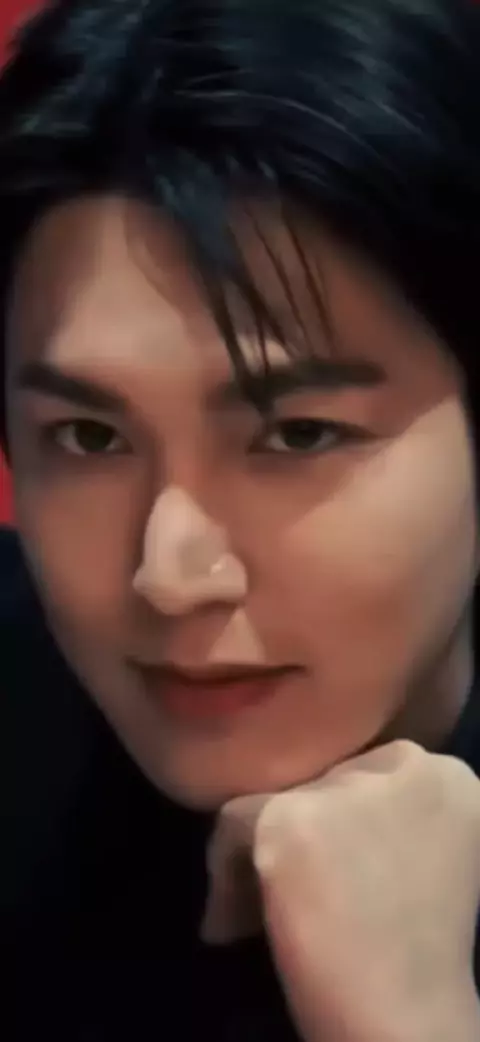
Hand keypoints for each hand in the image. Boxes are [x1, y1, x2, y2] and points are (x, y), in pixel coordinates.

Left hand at [201, 741, 479, 1041]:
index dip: (344, 823)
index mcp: (447, 777)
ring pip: (278, 801)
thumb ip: (381, 820)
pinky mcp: (293, 818)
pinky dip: (222, 876)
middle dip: (307, 837)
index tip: (335, 873)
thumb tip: (312, 817)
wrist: (408, 1018)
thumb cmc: (421, 955)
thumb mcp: (424, 858)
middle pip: (324, 781)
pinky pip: (232, 823)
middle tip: (299, 895)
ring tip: (264, 917)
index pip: (369, 773)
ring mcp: (347, 788)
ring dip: (264, 858)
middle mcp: (406, 764)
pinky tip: (227, 928)